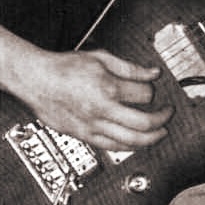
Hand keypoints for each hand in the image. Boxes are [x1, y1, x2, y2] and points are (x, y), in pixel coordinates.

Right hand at [15, 48, 172, 150]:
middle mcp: (102, 109)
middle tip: (167, 115)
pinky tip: (136, 142)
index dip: (153, 91)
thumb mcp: (99, 57)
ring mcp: (93, 126)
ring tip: (159, 134)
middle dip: (161, 120)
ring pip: (130, 142)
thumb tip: (152, 73)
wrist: (36, 80)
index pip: (144, 94)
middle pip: (143, 123)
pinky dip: (129, 147)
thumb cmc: (64, 67)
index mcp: (107, 86)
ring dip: (151, 139)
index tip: (153, 89)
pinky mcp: (84, 136)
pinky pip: (112, 147)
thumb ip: (129, 67)